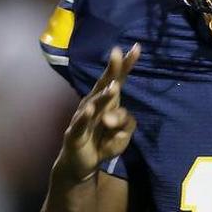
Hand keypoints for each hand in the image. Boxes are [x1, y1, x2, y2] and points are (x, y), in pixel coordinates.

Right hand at [56, 44, 139, 183]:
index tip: (136, 47)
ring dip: (104, 96)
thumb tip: (114, 115)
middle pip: (103, 84)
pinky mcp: (74, 134)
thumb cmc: (103, 143)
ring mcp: (83, 118)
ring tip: (114, 87)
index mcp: (107, 102)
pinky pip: (80, 124)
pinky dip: (85, 117)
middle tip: (117, 53)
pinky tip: (90, 110)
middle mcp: (93, 104)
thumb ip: (127, 122)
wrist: (82, 164)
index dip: (125, 65)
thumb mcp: (123, 135)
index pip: (117, 80)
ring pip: (94, 104)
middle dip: (111, 70)